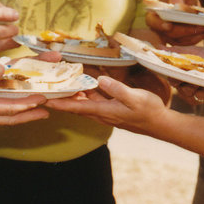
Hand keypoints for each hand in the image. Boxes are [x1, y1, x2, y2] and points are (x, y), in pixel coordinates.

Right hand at [0, 63, 48, 125]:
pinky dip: (9, 112)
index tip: (43, 99)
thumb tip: (2, 68)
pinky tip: (14, 107)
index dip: (28, 103)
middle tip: (48, 111)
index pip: (10, 107)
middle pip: (12, 117)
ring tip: (37, 111)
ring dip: (22, 115)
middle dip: (31, 114)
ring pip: (5, 118)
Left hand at [47, 74, 168, 132]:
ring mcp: (106, 111)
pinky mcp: (111, 108)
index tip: (44, 100)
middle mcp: (102, 112)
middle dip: (61, 98)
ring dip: (72, 94)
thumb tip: (100, 80)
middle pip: (76, 105)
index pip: (77, 107)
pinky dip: (85, 92)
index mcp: (104, 111)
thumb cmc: (149, 111)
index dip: (60, 103)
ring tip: (59, 82)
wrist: (160, 123)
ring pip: (84, 102)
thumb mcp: (135, 98)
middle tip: (47, 87)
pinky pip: (93, 100)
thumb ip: (117, 89)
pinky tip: (82, 83)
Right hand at [144, 0, 203, 45]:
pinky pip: (189, 42)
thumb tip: (176, 4)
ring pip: (181, 41)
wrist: (186, 2)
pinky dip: (199, 36)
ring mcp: (170, 37)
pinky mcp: (180, 41)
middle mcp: (159, 29)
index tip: (169, 25)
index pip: (152, 22)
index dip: (159, 25)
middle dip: (185, 31)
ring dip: (194, 35)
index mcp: (154, 15)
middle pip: (169, 34)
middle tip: (199, 25)